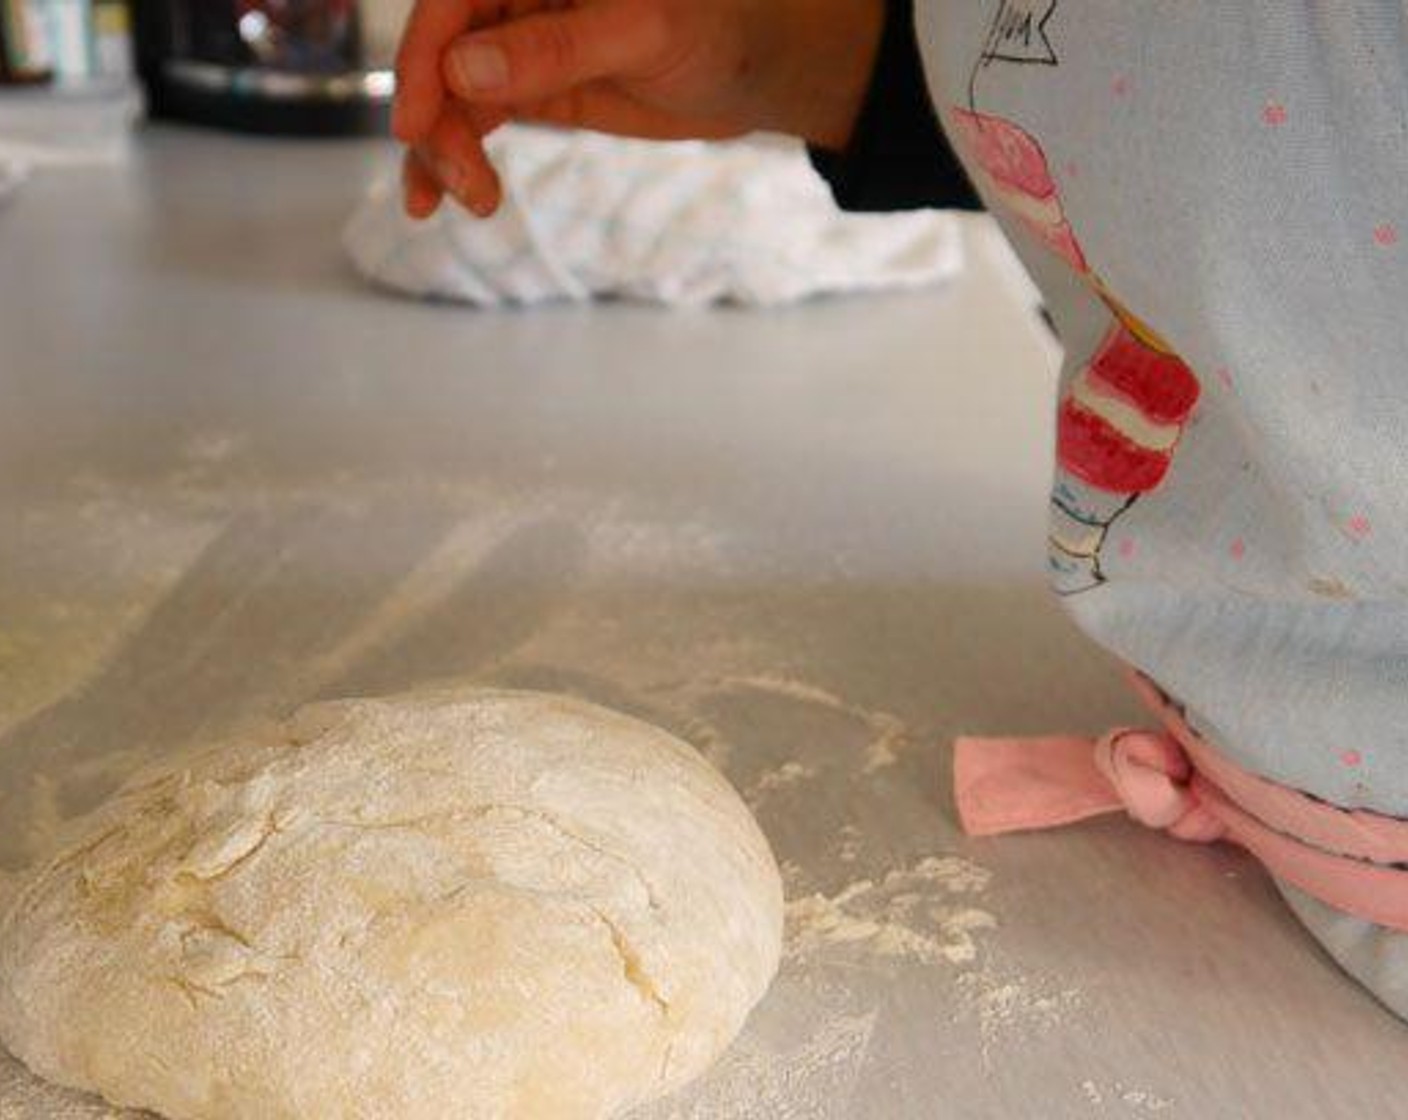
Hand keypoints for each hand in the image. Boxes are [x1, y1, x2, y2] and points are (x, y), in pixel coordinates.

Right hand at [393, 0, 883, 217]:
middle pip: (440, 53)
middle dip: (438, 122)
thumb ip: (556, 47)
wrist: (755, 67)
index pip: (452, 0)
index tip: (413, 125)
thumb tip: (465, 71)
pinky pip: (475, 118)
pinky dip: (459, 157)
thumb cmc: (717, 25)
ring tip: (471, 202)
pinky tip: (453, 197)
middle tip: (463, 184)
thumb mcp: (643, 32)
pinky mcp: (530, 87)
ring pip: (450, 93)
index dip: (421, 59)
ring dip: (444, 151)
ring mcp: (517, 42)